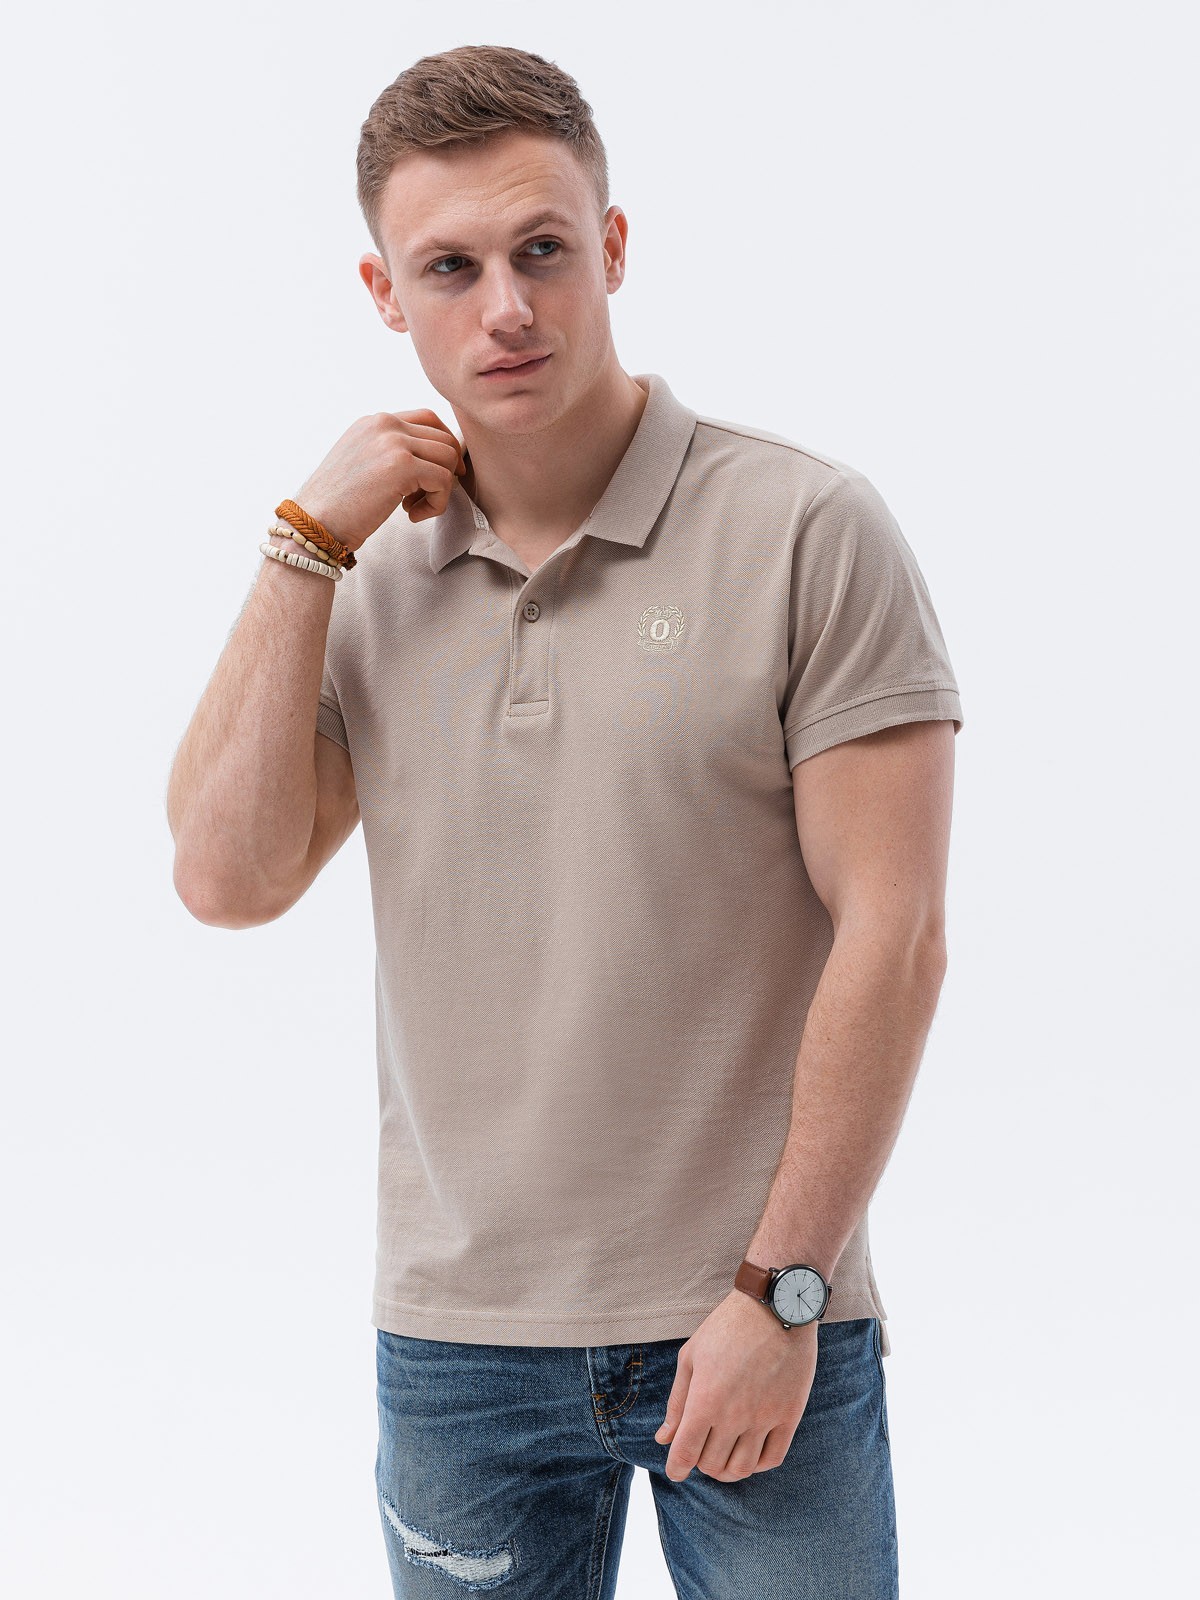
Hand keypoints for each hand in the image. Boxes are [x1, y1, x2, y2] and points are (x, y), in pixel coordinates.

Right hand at [292, 408, 466, 549]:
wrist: (314, 523)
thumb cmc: (337, 504)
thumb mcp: (362, 462)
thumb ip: (390, 451)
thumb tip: (431, 458)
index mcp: (374, 421)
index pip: (427, 418)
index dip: (442, 446)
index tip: (439, 475)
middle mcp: (384, 423)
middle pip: (444, 437)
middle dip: (445, 470)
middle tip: (424, 497)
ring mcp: (394, 442)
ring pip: (449, 457)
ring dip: (441, 489)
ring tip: (414, 507)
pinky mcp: (403, 466)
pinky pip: (444, 480)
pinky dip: (437, 503)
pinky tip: (412, 515)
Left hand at [653, 1290, 817, 1481]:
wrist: (775, 1307)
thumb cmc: (727, 1327)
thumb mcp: (691, 1356)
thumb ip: (677, 1402)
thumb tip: (663, 1439)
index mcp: (705, 1400)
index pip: (685, 1454)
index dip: (676, 1468)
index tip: (676, 1469)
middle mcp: (734, 1415)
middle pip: (712, 1465)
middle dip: (700, 1464)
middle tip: (701, 1449)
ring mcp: (764, 1417)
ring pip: (742, 1469)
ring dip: (727, 1471)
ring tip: (723, 1456)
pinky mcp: (789, 1415)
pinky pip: (773, 1458)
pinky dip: (757, 1465)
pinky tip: (749, 1452)